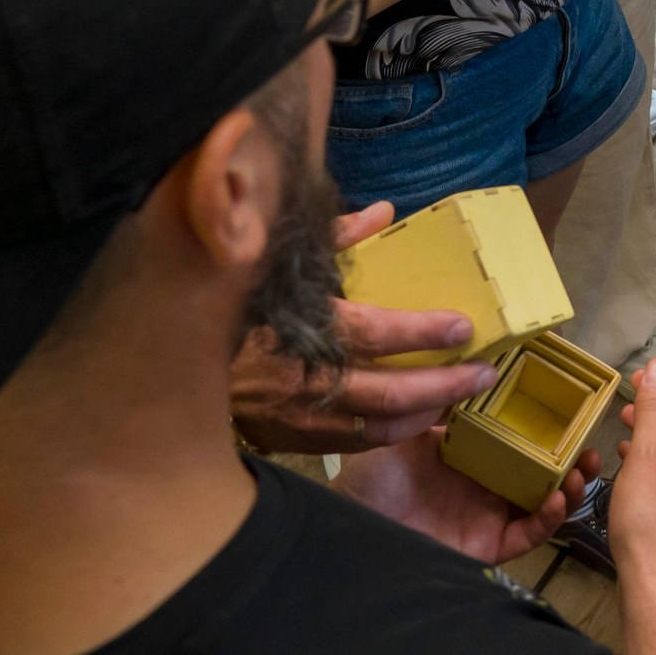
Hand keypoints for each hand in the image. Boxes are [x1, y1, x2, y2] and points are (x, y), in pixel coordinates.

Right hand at [228, 202, 500, 451]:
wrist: (171, 362)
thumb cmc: (234, 305)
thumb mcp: (281, 263)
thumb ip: (336, 239)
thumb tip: (384, 212)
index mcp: (306, 328)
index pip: (378, 333)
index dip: (424, 332)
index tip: (463, 326)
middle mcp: (306, 379)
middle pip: (390, 391)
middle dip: (444, 384)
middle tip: (483, 373)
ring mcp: (298, 418)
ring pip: (378, 427)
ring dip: (424, 415)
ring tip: (460, 398)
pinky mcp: (289, 440)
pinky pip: (353, 443)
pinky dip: (389, 433)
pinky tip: (415, 420)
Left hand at [331, 427, 596, 564]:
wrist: (350, 522)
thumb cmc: (370, 475)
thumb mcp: (408, 428)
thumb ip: (441, 402)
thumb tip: (476, 366)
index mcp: (473, 452)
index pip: (523, 438)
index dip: (553, 429)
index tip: (576, 412)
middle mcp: (486, 482)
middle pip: (543, 472)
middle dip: (574, 461)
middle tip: (592, 448)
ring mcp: (487, 514)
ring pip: (543, 504)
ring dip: (569, 490)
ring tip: (581, 473)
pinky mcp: (484, 544)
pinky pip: (525, 535)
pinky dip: (547, 521)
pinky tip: (556, 501)